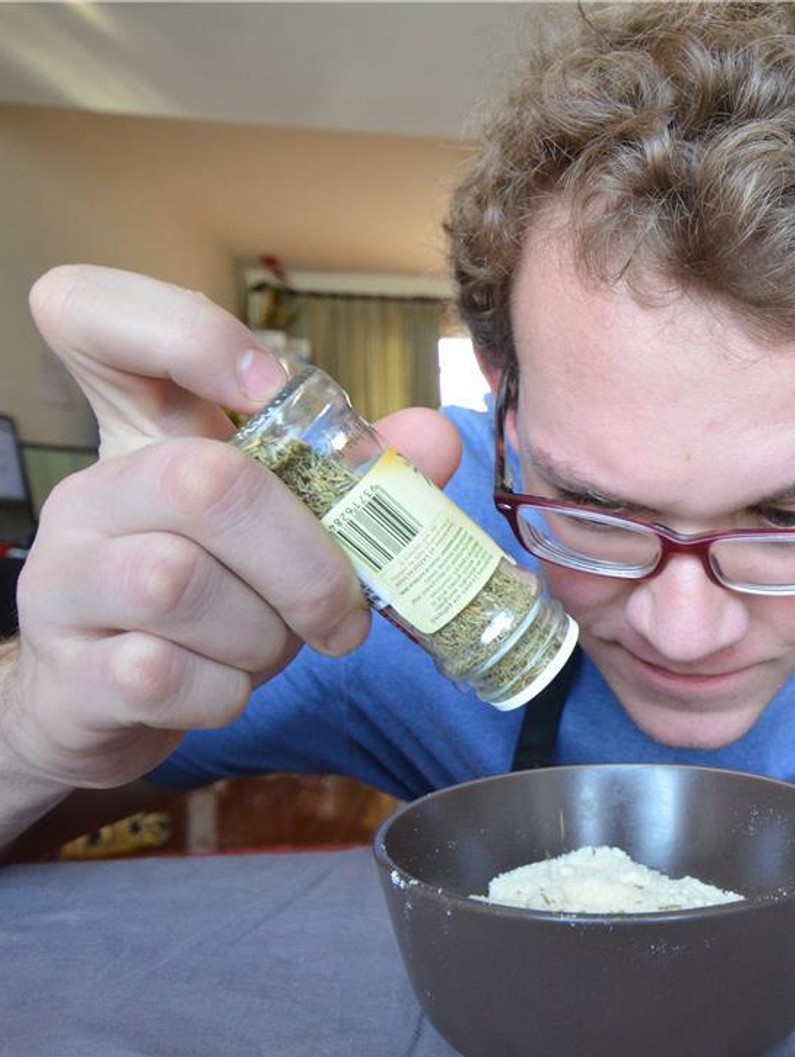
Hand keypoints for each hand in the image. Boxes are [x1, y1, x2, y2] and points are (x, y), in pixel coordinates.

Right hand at [3, 265, 460, 801]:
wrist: (113, 707)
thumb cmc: (215, 601)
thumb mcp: (287, 534)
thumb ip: (360, 482)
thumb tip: (435, 436)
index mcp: (145, 437)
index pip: (96, 314)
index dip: (184, 332)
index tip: (267, 387)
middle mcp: (92, 493)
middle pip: (204, 482)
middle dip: (307, 560)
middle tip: (343, 612)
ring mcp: (63, 581)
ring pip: (176, 583)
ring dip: (263, 634)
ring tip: (274, 648)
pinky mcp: (65, 671)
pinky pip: (156, 674)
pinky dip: (222, 693)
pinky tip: (225, 689)